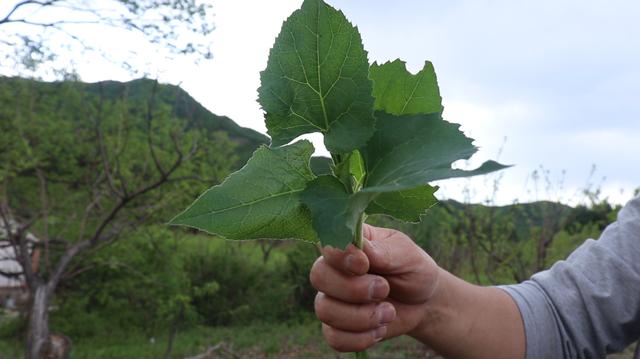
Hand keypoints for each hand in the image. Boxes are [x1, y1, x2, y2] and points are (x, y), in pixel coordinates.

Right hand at [310, 224, 440, 351]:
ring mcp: (332, 297)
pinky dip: (360, 338)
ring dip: (361, 316)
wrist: (422, 303)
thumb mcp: (407, 255)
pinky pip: (333, 336)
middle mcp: (334, 268)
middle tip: (384, 289)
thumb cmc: (412, 270)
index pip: (326, 243)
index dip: (340, 256)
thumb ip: (384, 251)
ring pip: (325, 310)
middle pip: (319, 276)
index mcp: (349, 244)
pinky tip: (380, 329)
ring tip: (389, 312)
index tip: (364, 266)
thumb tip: (361, 249)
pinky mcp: (337, 325)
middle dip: (353, 289)